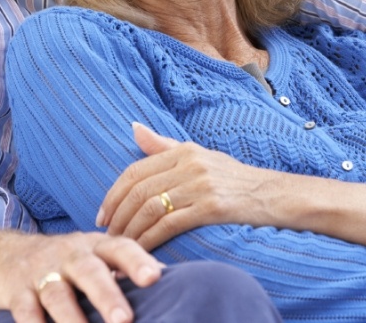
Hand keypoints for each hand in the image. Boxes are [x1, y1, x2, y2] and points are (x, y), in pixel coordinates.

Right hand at [0, 229, 162, 322]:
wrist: (2, 256)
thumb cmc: (62, 261)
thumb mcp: (90, 255)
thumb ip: (121, 265)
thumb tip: (166, 278)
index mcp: (93, 246)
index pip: (119, 247)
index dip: (137, 261)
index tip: (155, 277)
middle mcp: (68, 255)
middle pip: (89, 272)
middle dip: (107, 295)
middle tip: (124, 320)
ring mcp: (40, 273)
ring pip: (57, 295)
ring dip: (72, 319)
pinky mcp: (16, 292)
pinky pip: (26, 312)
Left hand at [97, 123, 276, 250]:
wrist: (275, 195)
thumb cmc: (233, 178)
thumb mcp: (199, 155)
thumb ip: (163, 146)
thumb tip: (134, 128)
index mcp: (182, 150)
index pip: (135, 171)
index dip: (114, 193)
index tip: (102, 213)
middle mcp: (189, 164)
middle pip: (139, 190)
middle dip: (117, 214)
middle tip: (105, 234)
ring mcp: (200, 185)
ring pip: (150, 208)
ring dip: (130, 230)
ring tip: (120, 246)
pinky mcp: (212, 207)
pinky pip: (170, 224)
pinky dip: (150, 239)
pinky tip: (141, 251)